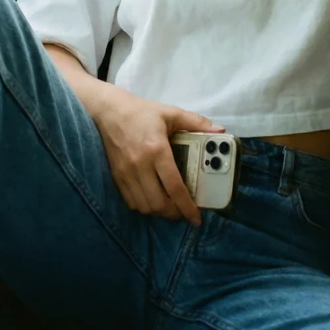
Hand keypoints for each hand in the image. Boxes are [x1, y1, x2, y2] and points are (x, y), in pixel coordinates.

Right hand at [96, 91, 224, 225]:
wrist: (109, 111)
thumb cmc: (141, 112)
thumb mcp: (170, 113)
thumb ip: (196, 122)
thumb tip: (220, 130)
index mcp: (156, 150)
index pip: (174, 187)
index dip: (187, 206)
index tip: (196, 217)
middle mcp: (140, 165)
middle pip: (159, 203)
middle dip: (174, 212)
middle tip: (184, 210)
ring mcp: (126, 173)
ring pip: (144, 206)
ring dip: (159, 211)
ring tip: (170, 206)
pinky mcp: (116, 176)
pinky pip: (131, 202)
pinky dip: (144, 206)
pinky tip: (153, 199)